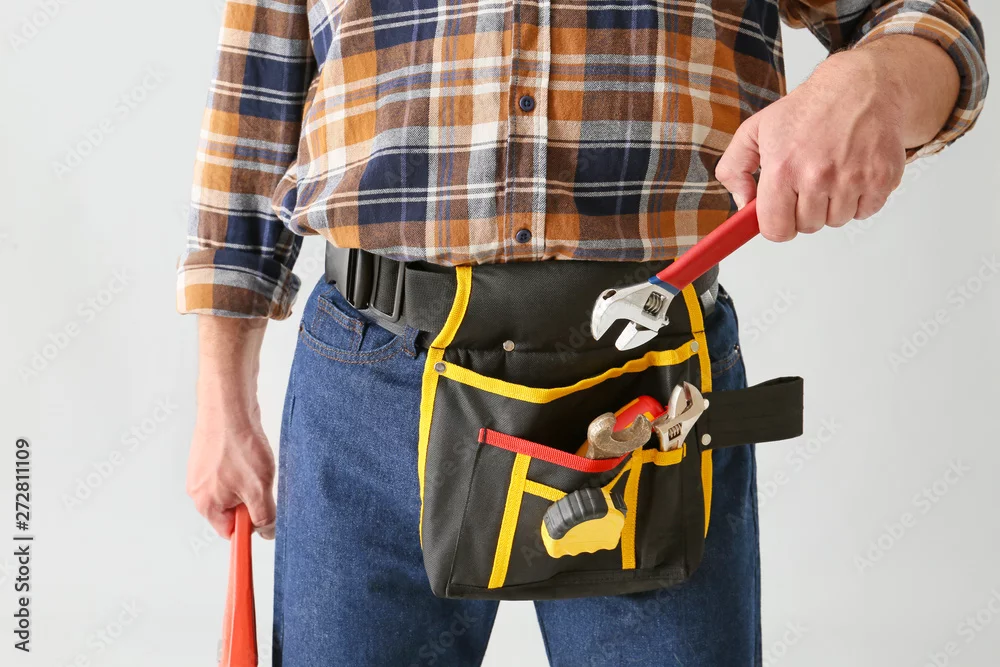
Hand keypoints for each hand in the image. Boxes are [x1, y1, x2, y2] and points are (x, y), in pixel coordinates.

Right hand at [186, 317, 275, 538]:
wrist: (228, 405)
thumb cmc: (237, 445)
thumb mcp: (258, 490)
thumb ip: (263, 516)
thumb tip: (267, 532)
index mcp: (205, 504)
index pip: (229, 531)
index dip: (250, 526)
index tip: (266, 518)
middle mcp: (199, 489)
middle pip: (232, 509)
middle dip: (252, 499)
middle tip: (263, 483)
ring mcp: (203, 469)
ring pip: (235, 486)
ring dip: (251, 480)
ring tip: (257, 463)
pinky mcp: (210, 453)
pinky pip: (232, 468)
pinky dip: (245, 463)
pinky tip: (251, 450)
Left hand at [716, 36, 958, 241]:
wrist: (861, 86)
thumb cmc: (809, 109)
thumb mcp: (755, 130)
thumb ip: (734, 169)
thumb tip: (742, 203)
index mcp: (783, 168)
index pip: (776, 229)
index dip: (776, 225)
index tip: (780, 214)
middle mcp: (817, 176)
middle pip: (807, 226)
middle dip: (804, 211)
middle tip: (807, 182)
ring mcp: (853, 178)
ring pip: (836, 221)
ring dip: (832, 205)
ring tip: (831, 172)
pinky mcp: (882, 178)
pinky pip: (865, 211)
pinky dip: (860, 199)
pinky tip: (853, 173)